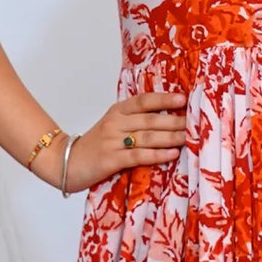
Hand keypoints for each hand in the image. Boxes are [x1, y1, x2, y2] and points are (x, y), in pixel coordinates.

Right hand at [48, 89, 188, 192]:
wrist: (65, 162)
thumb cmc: (95, 146)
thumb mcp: (113, 127)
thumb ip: (135, 122)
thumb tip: (168, 121)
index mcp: (117, 111)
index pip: (143, 101)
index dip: (164, 99)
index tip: (184, 100)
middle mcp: (115, 123)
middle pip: (150, 120)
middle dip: (175, 122)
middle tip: (196, 124)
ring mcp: (112, 141)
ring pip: (147, 137)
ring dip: (171, 137)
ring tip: (190, 138)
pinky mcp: (111, 159)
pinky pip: (138, 155)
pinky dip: (157, 155)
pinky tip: (172, 154)